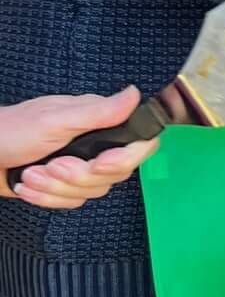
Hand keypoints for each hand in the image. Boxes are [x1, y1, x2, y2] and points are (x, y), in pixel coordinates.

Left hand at [0, 87, 159, 209]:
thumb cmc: (10, 131)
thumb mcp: (55, 120)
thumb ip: (99, 112)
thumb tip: (134, 94)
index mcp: (98, 122)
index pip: (139, 144)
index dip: (124, 159)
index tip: (99, 163)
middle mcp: (95, 143)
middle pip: (116, 174)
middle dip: (78, 176)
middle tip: (52, 164)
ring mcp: (80, 166)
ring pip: (93, 191)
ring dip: (56, 187)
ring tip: (32, 173)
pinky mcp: (66, 185)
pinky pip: (73, 202)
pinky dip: (47, 198)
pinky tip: (30, 185)